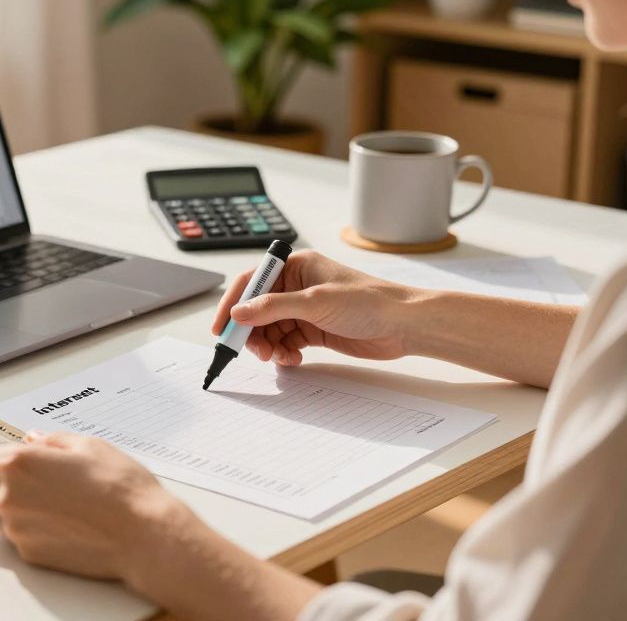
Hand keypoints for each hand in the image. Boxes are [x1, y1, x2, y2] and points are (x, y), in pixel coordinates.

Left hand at [0, 431, 190, 583]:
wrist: (141, 534)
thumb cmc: (118, 486)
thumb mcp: (88, 445)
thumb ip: (52, 441)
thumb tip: (34, 440)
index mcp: (18, 464)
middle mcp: (9, 497)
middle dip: (3, 484)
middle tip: (39, 481)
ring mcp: (17, 529)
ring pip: (2, 515)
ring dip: (18, 508)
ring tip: (58, 503)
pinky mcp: (30, 553)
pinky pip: (20, 536)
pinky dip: (34, 529)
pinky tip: (65, 523)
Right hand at [211, 250, 417, 365]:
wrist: (405, 325)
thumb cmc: (369, 301)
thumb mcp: (316, 302)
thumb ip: (273, 307)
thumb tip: (239, 313)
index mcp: (295, 267)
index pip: (252, 282)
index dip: (233, 304)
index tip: (221, 328)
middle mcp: (297, 286)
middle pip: (257, 310)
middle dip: (252, 331)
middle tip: (252, 351)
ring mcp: (305, 309)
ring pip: (270, 329)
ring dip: (268, 345)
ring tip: (278, 357)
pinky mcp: (314, 330)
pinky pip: (286, 342)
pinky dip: (284, 352)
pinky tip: (293, 358)